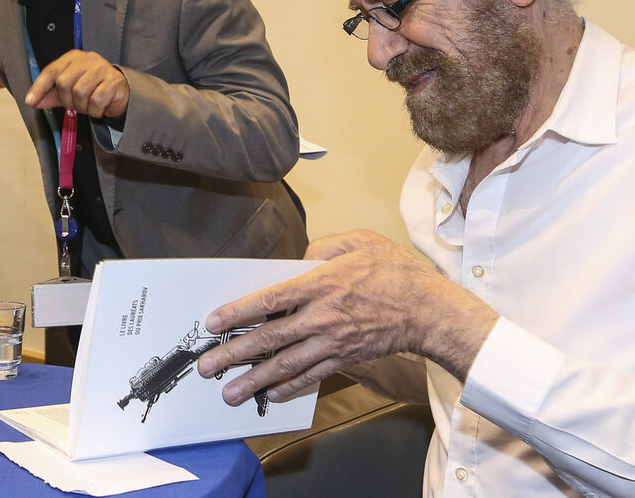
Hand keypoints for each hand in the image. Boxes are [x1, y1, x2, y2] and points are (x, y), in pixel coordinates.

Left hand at [25, 50, 129, 118]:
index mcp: (73, 57)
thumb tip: (33, 101)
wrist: (120, 92)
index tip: (30, 101)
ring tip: (89, 106)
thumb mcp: (69, 91)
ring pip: (80, 93)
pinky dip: (95, 111)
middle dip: (67, 100)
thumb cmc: (92, 88)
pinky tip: (100, 108)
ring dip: (82, 107)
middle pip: (64, 83)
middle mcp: (88, 59)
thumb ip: (51, 94)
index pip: (51, 71)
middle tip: (75, 105)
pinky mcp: (114, 81)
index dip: (39, 87)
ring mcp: (102, 68)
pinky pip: (96, 101)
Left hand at [195, 230, 497, 406]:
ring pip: (286, 365)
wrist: (427, 309)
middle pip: (269, 338)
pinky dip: (289, 388)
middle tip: (207, 366)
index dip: (238, 312)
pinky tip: (270, 394)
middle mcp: (322, 317)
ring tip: (230, 392)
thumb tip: (302, 257)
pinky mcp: (344, 358)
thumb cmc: (396, 272)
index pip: (269, 299)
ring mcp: (333, 342)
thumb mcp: (360, 240)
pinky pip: (311, 376)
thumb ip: (325, 245)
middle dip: (234, 354)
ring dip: (254, 380)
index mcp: (321, 284)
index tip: (214, 323)